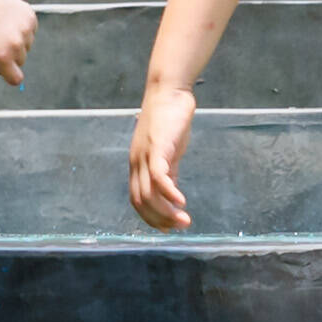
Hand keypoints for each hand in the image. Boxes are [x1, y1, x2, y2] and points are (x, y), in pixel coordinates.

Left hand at [0, 0, 38, 86]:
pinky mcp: (30, 16)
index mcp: (1, 57)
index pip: (16, 79)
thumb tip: (12, 75)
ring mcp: (25, 29)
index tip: (4, 68)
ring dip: (16, 40)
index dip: (10, 74)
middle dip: (10, 54)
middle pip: (20, 60)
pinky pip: (30, 30)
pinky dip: (21, 27)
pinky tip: (6, 17)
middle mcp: (16, 44)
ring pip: (27, 45)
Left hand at [125, 83, 196, 230]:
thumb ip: (168, 172)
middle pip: (140, 202)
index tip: (168, 229)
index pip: (136, 200)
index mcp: (137, 165)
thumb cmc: (169, 121)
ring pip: (148, 193)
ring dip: (166, 212)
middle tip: (181, 226)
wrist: (168, 92)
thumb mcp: (167, 152)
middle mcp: (137, 162)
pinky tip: (181, 202)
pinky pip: (159, 176)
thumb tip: (173, 196)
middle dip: (160, 220)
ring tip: (185, 220)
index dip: (151, 218)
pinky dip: (169, 193)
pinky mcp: (157, 147)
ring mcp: (145, 155)